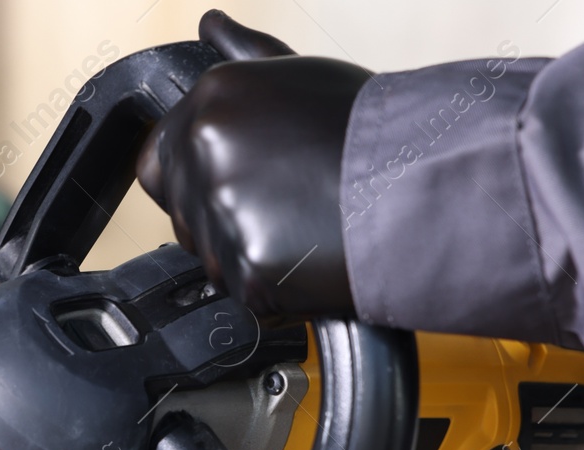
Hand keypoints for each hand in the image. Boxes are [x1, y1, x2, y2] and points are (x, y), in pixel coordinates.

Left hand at [136, 10, 369, 319]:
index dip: (195, 182)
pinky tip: (310, 255)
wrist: (425, 181)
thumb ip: (245, 58)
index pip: (159, 160)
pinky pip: (240, 290)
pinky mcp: (245, 264)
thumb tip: (210, 24)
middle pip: (180, 212)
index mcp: (214, 97)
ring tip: (303, 228)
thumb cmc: (376, 131)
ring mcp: (223, 206)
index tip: (236, 187)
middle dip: (218, 220)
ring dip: (246, 254)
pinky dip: (272, 287)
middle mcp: (208, 146)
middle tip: (283, 210)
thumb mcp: (303, 74)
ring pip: (208, 255)